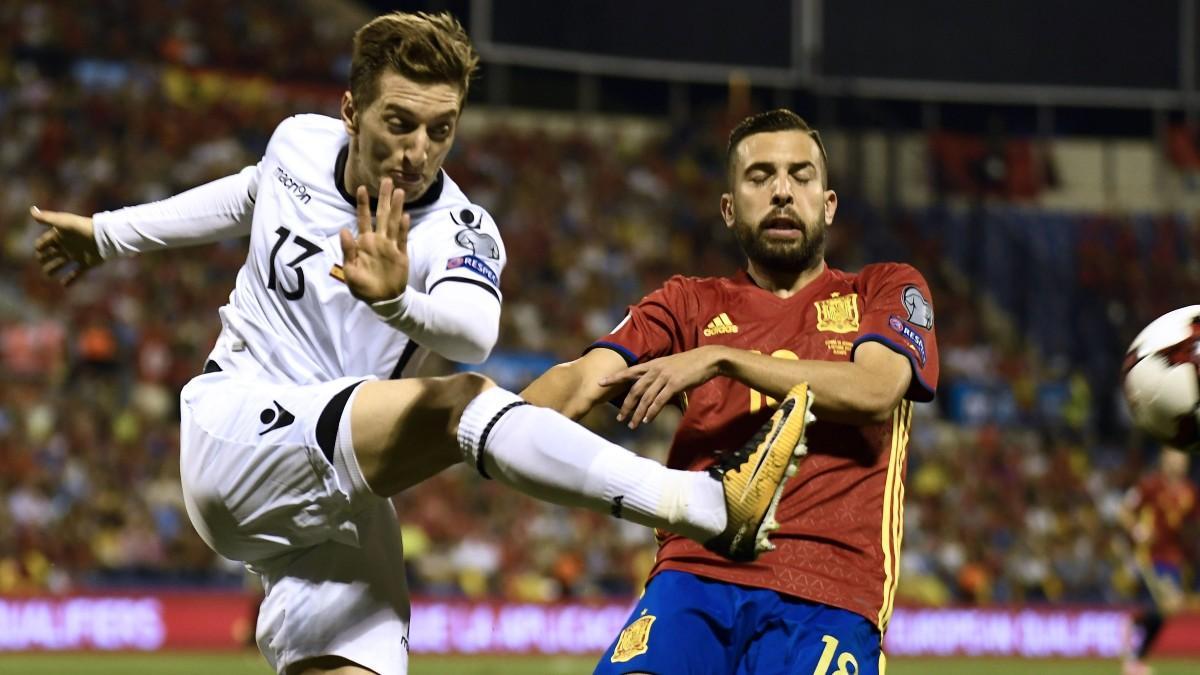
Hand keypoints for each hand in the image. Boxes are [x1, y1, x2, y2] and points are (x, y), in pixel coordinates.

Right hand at [31, 206, 101, 285]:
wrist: (104, 237)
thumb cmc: (82, 228)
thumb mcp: (63, 222)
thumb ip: (47, 218)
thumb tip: (31, 210)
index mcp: (61, 236)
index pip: (45, 242)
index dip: (40, 246)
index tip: (38, 250)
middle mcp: (67, 246)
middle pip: (51, 253)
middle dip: (44, 258)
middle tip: (40, 262)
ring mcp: (76, 255)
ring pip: (61, 264)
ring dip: (54, 269)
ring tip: (48, 276)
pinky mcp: (86, 264)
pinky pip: (77, 273)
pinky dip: (71, 280)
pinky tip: (64, 285)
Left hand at [339, 177, 409, 302]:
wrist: (382, 300)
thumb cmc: (363, 287)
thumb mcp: (350, 271)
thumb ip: (348, 250)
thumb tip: (344, 229)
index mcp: (364, 243)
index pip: (363, 219)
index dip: (362, 204)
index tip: (361, 187)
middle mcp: (378, 240)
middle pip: (381, 215)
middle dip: (384, 198)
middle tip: (387, 180)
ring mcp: (390, 246)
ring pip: (393, 222)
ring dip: (396, 208)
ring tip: (400, 192)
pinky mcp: (401, 254)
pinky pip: (402, 238)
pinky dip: (403, 227)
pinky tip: (405, 216)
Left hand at [599, 346, 722, 428]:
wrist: (707, 359)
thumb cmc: (690, 364)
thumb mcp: (670, 366)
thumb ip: (659, 375)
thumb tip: (651, 388)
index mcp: (653, 364)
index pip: (629, 372)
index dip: (615, 377)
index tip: (601, 382)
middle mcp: (655, 370)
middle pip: (635, 389)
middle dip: (626, 406)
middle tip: (620, 418)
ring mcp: (664, 377)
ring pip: (645, 398)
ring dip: (638, 413)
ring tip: (633, 425)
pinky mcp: (674, 384)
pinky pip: (659, 401)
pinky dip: (652, 412)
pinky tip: (647, 420)